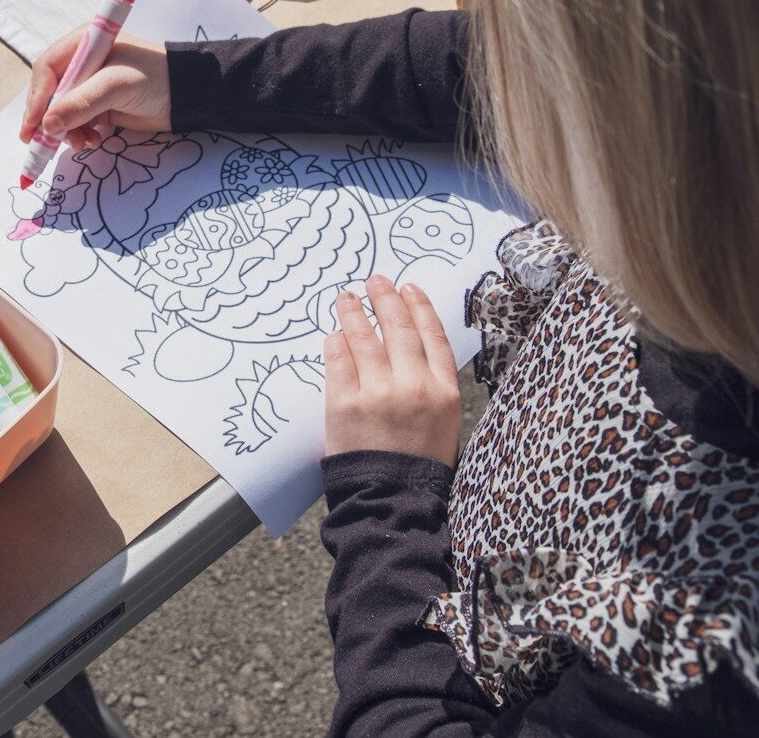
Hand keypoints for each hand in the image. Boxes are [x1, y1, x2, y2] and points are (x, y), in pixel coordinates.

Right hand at [18, 30, 170, 151]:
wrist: (190, 95)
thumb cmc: (156, 78)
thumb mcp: (116, 86)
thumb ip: (81, 103)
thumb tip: (47, 124)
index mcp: (84, 44)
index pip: (47, 70)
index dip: (37, 99)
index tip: (33, 126)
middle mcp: (83, 62)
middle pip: (50, 92)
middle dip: (48, 119)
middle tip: (43, 144)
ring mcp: (91, 85)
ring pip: (62, 111)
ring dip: (66, 130)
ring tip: (81, 143)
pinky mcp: (100, 105)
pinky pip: (77, 121)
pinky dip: (79, 133)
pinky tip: (92, 140)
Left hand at [323, 275, 460, 465]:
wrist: (392, 499)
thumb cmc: (417, 464)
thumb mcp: (442, 423)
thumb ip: (430, 386)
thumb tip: (407, 348)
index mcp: (444, 392)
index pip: (433, 336)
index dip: (420, 307)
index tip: (410, 288)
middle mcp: (414, 386)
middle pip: (399, 328)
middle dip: (386, 298)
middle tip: (375, 280)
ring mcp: (379, 393)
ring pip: (364, 337)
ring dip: (354, 311)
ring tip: (346, 297)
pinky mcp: (345, 403)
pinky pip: (338, 360)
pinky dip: (335, 342)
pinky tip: (333, 333)